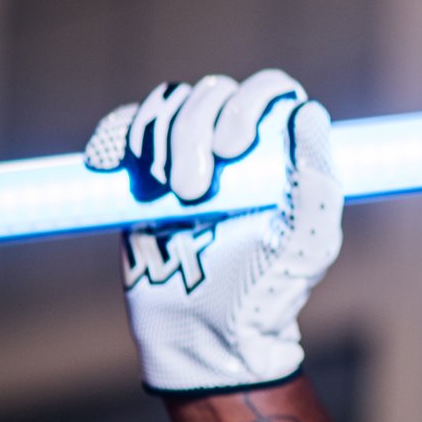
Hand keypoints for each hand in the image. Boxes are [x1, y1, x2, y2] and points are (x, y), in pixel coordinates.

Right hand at [85, 70, 341, 393]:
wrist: (205, 333)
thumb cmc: (266, 290)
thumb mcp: (304, 242)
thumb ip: (316, 180)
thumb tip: (310, 113)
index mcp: (282, 149)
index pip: (268, 88)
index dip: (247, 103)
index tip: (231, 149)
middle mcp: (235, 142)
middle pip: (210, 92)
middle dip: (191, 133)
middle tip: (191, 193)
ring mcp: (187, 152)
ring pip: (166, 103)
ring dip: (158, 139)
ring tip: (167, 196)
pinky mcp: (143, 172)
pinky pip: (124, 127)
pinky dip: (115, 136)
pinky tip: (106, 163)